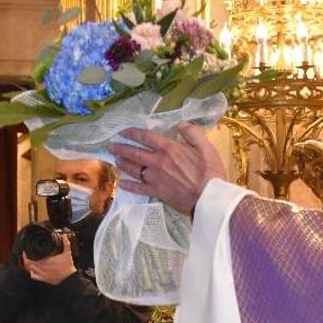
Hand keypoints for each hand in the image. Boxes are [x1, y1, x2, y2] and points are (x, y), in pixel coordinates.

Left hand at [23, 234, 75, 285]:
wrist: (69, 278)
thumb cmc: (68, 266)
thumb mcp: (67, 253)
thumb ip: (66, 243)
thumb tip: (64, 236)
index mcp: (47, 260)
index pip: (32, 257)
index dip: (27, 254)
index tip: (26, 251)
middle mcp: (43, 267)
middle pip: (29, 263)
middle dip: (26, 259)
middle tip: (26, 255)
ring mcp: (42, 273)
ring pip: (30, 269)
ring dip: (28, 265)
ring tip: (29, 261)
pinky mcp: (43, 279)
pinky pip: (33, 276)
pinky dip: (31, 273)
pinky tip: (33, 270)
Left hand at [111, 123, 226, 216]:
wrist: (209, 198)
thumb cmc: (210, 172)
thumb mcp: (206, 146)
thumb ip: (192, 133)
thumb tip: (179, 124)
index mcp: (169, 148)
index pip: (145, 137)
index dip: (132, 133)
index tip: (123, 131)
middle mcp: (158, 162)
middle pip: (134, 153)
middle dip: (121, 148)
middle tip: (112, 146)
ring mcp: (155, 178)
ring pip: (133, 169)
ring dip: (123, 164)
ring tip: (115, 160)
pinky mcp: (156, 192)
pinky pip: (138, 188)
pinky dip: (129, 186)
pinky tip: (122, 183)